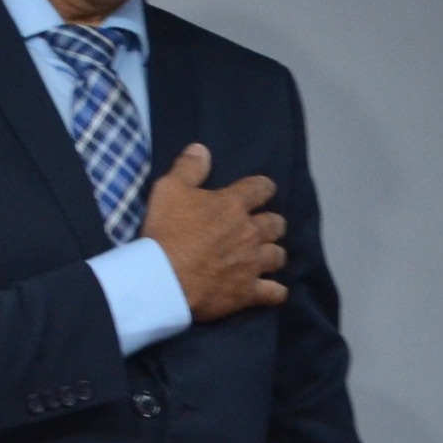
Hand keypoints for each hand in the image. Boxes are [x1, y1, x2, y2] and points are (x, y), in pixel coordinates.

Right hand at [140, 145, 287, 320]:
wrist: (164, 279)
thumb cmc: (166, 231)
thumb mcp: (168, 190)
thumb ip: (188, 168)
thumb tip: (202, 149)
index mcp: (233, 205)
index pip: (261, 188)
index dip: (263, 188)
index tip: (260, 191)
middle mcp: (250, 232)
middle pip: (276, 223)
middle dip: (272, 223)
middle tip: (262, 227)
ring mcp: (253, 263)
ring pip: (278, 255)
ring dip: (273, 254)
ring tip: (265, 256)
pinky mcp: (249, 291)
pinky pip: (275, 292)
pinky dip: (276, 291)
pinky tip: (273, 290)